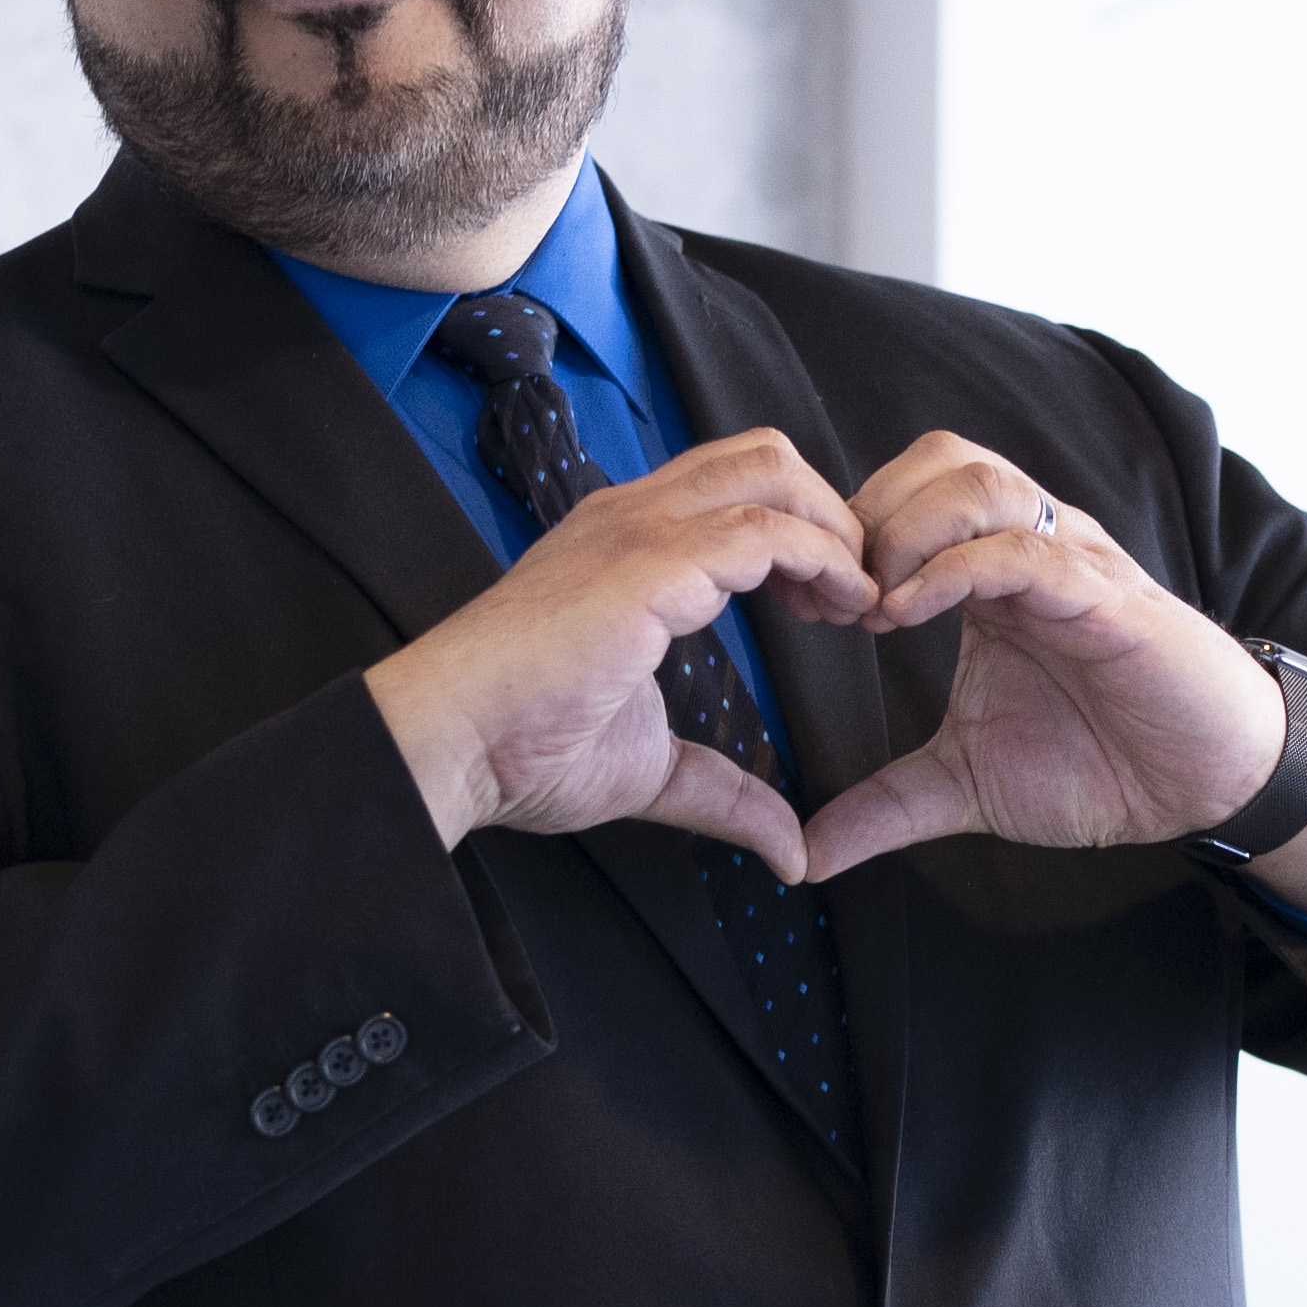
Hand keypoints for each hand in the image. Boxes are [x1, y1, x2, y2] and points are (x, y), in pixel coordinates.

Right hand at [367, 430, 869, 875]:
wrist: (451, 743)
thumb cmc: (521, 750)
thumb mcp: (649, 767)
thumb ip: (725, 792)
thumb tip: (791, 849)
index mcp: (625, 544)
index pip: (734, 489)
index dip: (798, 533)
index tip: (826, 604)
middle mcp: (632, 515)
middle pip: (765, 456)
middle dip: (829, 512)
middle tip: (853, 594)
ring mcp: (638, 529)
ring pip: (772, 472)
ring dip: (834, 530)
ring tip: (856, 601)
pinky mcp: (648, 562)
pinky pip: (764, 530)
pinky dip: (821, 559)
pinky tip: (840, 607)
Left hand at [806, 441, 1306, 933]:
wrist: (1209, 786)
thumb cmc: (1103, 765)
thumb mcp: (966, 786)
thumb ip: (884, 807)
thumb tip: (805, 855)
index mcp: (990, 573)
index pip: (905, 495)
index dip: (842, 535)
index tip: (800, 606)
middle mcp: (1031, 548)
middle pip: (936, 461)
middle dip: (866, 517)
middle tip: (830, 598)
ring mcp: (1071, 564)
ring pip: (978, 482)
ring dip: (906, 531)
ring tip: (871, 605)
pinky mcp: (1107, 598)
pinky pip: (1025, 550)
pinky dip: (954, 569)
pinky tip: (907, 615)